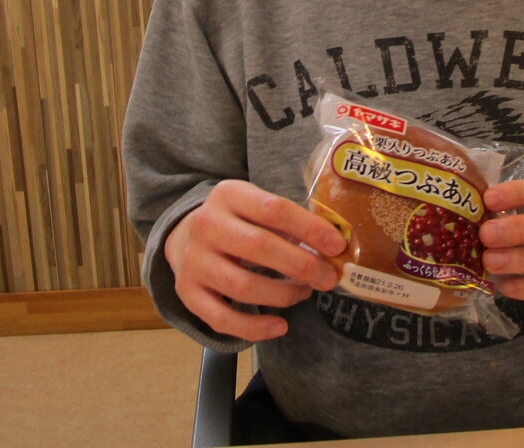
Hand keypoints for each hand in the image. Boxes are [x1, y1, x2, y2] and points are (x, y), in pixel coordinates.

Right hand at [165, 180, 345, 341]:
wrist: (185, 236)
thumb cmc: (238, 222)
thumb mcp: (256, 206)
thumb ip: (288, 222)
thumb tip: (332, 248)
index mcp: (228, 195)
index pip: (274, 209)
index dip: (309, 228)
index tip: (337, 246)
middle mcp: (206, 225)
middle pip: (259, 247)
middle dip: (302, 265)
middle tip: (328, 278)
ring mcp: (194, 260)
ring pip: (242, 286)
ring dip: (283, 295)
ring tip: (304, 292)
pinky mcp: (187, 292)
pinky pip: (222, 319)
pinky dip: (255, 328)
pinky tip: (280, 326)